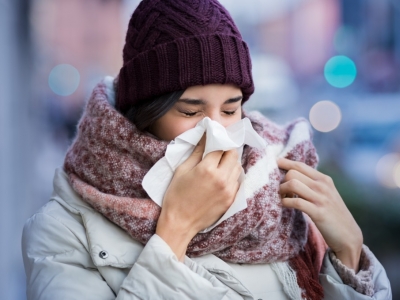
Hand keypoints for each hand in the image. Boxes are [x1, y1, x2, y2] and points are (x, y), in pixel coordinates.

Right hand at [156, 135, 241, 260]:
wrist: (180, 223)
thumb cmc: (176, 196)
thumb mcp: (182, 170)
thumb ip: (196, 153)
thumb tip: (205, 137)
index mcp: (207, 169)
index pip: (220, 147)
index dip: (217, 141)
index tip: (214, 139)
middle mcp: (222, 178)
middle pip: (233, 155)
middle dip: (226, 150)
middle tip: (218, 152)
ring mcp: (229, 190)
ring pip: (238, 168)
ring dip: (231, 163)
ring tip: (220, 165)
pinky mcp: (231, 200)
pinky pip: (237, 182)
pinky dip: (232, 176)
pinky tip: (221, 178)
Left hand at [278, 158, 362, 270]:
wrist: (348, 235)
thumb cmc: (332, 214)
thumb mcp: (325, 193)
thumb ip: (312, 183)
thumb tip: (291, 174)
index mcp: (324, 179)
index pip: (300, 165)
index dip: (284, 163)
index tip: (274, 163)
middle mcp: (322, 186)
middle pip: (292, 173)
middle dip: (281, 181)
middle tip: (282, 192)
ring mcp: (321, 199)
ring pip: (292, 184)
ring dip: (282, 191)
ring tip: (282, 198)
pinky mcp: (318, 213)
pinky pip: (296, 202)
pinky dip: (285, 202)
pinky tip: (284, 205)